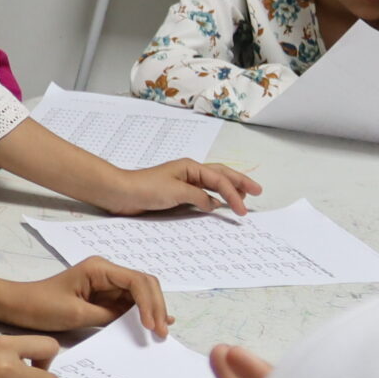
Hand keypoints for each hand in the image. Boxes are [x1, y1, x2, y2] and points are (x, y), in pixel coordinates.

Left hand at [0, 257, 170, 338]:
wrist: (18, 306)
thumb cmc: (40, 306)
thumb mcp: (75, 314)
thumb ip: (108, 316)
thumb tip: (134, 321)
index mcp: (99, 269)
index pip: (137, 281)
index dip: (149, 303)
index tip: (152, 326)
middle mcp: (106, 272)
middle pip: (144, 285)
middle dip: (156, 307)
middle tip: (162, 333)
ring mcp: (106, 284)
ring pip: (140, 294)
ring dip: (152, 311)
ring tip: (161, 332)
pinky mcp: (103, 297)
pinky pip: (128, 304)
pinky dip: (141, 314)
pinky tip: (152, 325)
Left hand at [103, 159, 260, 218]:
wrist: (120, 193)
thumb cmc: (144, 188)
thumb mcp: (176, 192)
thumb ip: (198, 197)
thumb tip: (214, 204)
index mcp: (191, 167)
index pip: (220, 180)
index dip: (235, 194)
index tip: (243, 211)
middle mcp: (189, 172)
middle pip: (221, 175)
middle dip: (240, 183)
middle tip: (258, 192)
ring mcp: (183, 182)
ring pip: (213, 183)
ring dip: (229, 189)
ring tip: (243, 197)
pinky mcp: (176, 193)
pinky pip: (201, 194)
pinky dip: (214, 198)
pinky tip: (218, 205)